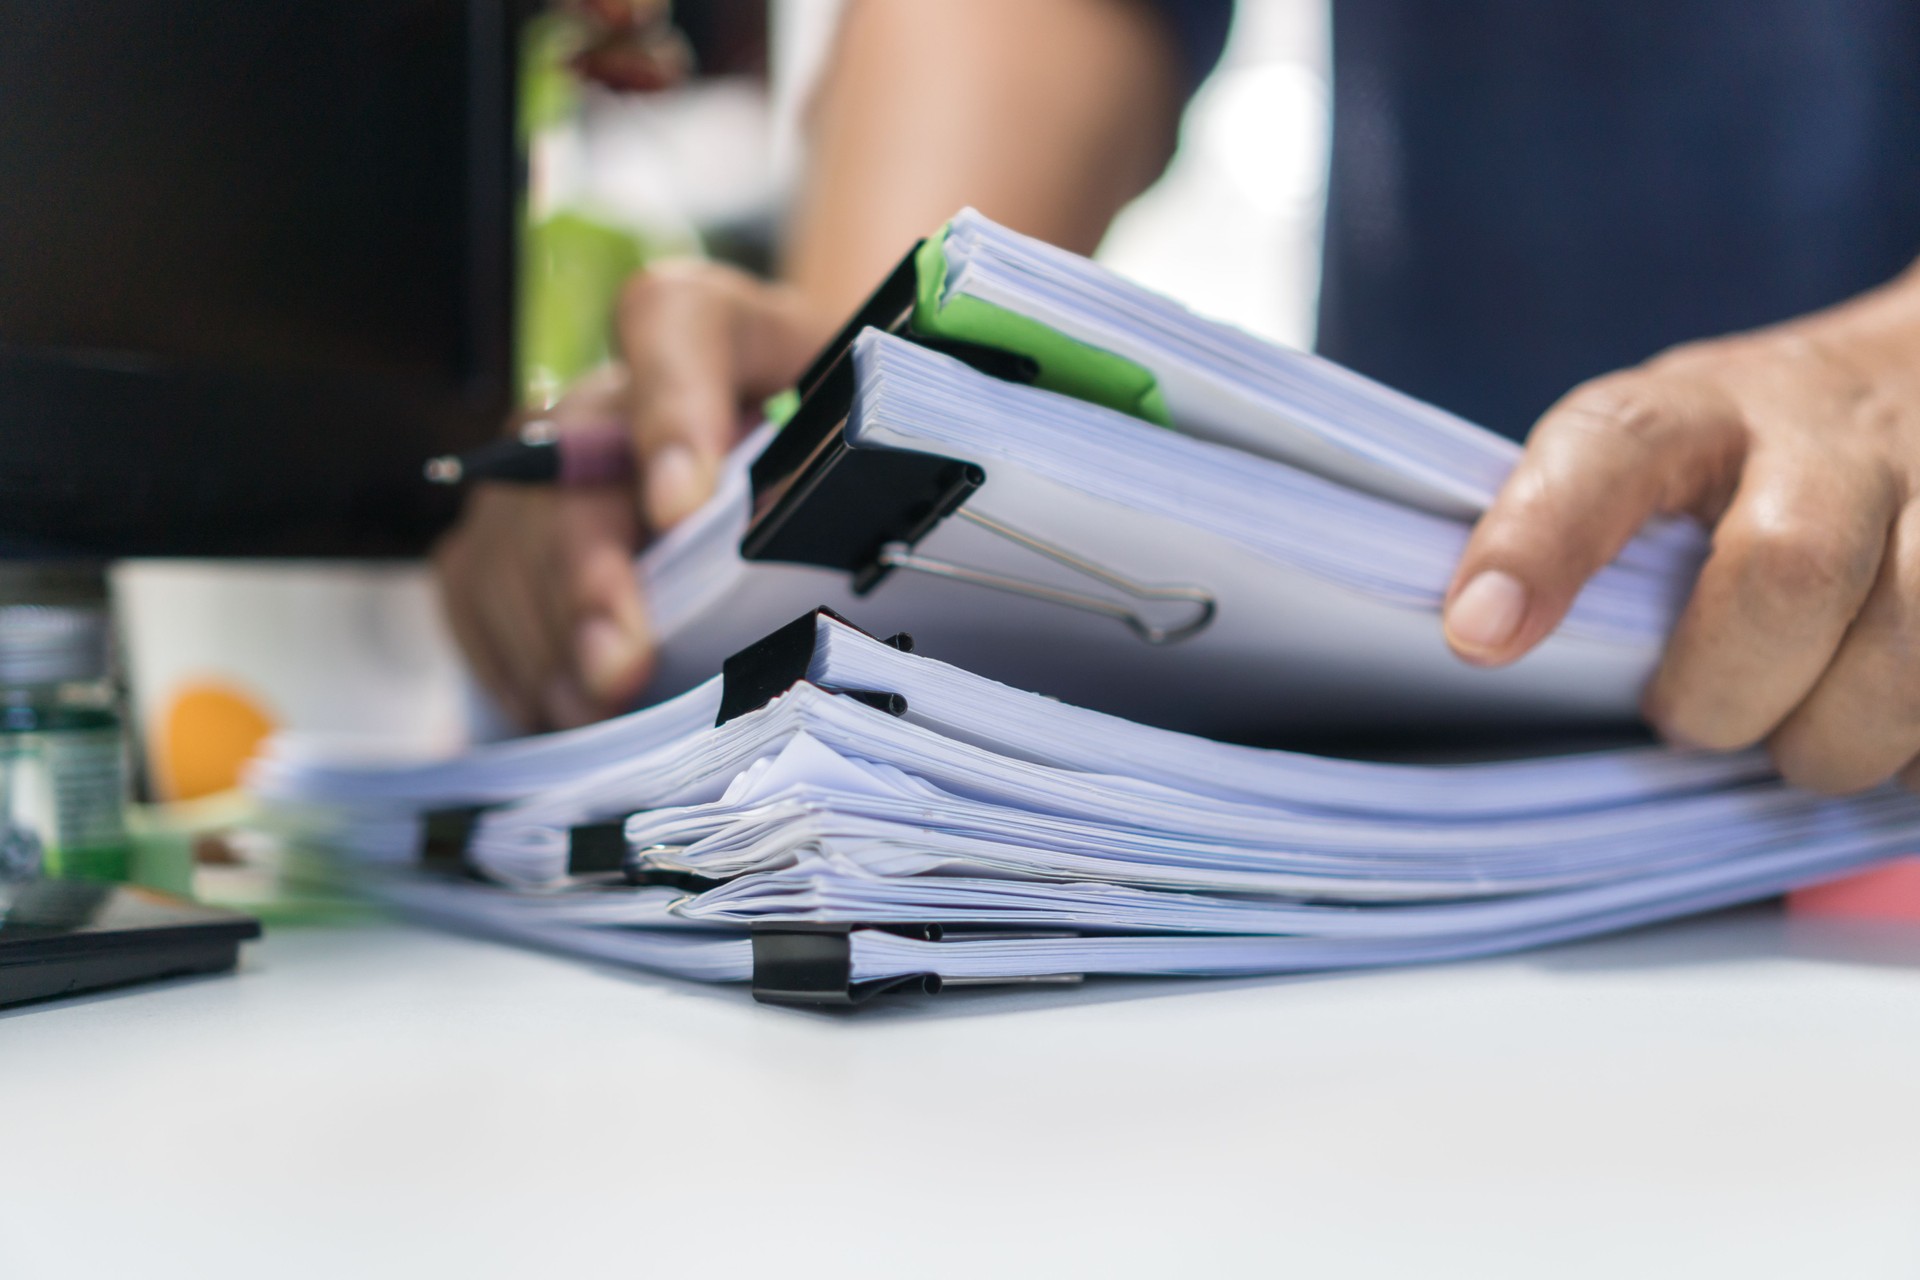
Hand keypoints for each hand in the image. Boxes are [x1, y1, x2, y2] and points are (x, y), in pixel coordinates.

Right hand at [433, 261, 832, 730]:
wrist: (766, 446)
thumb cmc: (817, 446)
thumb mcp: (856, 434)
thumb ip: (851, 457)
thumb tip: (830, 547)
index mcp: (710, 326)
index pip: (675, 321)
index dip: (671, 410)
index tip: (681, 507)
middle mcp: (608, 385)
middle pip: (571, 467)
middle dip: (588, 578)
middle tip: (615, 666)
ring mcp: (541, 453)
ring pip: (512, 535)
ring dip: (547, 634)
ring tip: (590, 710)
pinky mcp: (500, 517)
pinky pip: (473, 580)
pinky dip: (508, 651)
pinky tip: (552, 706)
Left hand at [1443, 263, 1919, 792]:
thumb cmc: (1758, 455)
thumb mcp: (1664, 455)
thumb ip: (1588, 530)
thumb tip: (1487, 636)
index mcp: (1700, 408)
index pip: (1611, 448)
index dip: (1543, 539)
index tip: (1480, 635)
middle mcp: (1831, 431)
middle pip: (1790, 569)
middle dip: (1728, 689)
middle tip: (1694, 721)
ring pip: (1915, 642)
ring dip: (1846, 735)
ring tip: (1807, 743)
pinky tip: (1894, 737)